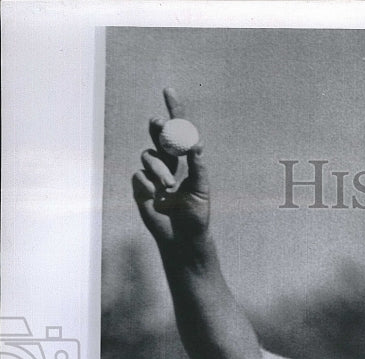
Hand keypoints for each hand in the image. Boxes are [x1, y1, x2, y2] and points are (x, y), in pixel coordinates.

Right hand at [132, 88, 209, 249]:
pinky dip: (149, 184)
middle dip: (156, 126)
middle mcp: (168, 162)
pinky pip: (140, 175)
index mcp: (185, 160)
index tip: (168, 90)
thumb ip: (198, 167)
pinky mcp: (140, 187)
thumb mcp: (201, 190)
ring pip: (148, 155)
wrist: (183, 239)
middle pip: (156, 134)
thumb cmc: (196, 215)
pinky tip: (157, 198)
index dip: (173, 109)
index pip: (179, 131)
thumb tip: (197, 144)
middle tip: (159, 124)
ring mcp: (152, 174)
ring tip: (169, 187)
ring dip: (159, 169)